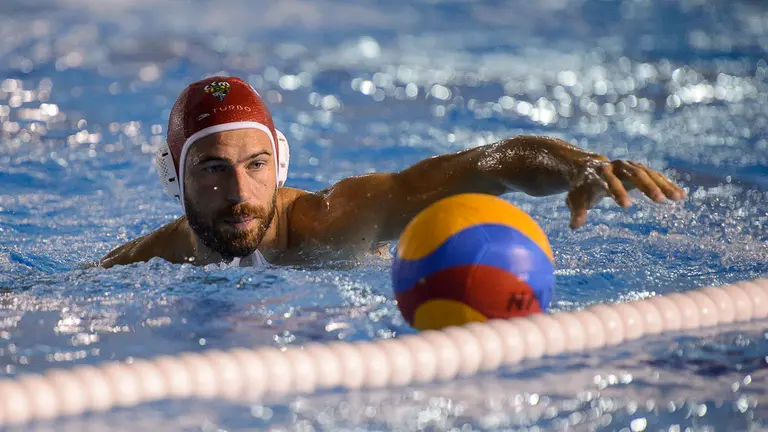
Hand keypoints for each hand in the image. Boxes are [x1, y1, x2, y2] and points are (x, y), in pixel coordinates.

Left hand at [566, 158, 685, 228]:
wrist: (589, 168)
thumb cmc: (582, 187)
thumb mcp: (576, 199)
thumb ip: (577, 211)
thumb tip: (574, 226)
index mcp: (600, 172)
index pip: (610, 182)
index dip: (618, 192)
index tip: (626, 206)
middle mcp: (617, 166)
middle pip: (634, 174)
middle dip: (647, 186)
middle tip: (660, 200)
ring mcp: (630, 166)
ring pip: (649, 174)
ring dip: (663, 185)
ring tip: (678, 198)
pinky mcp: (640, 170)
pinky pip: (656, 176)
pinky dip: (668, 185)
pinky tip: (681, 195)